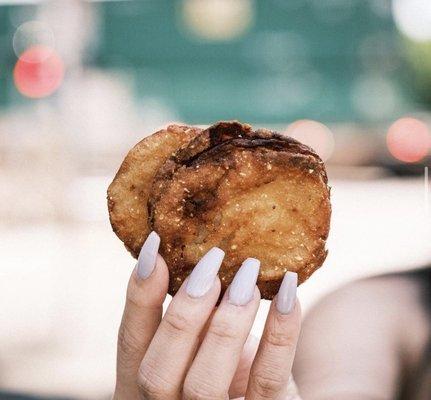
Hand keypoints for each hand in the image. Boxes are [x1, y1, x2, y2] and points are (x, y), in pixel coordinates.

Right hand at [113, 231, 301, 398]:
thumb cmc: (228, 367)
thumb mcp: (201, 346)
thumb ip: (192, 319)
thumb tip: (198, 257)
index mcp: (145, 387)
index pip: (131, 342)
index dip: (138, 294)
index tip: (155, 245)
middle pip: (156, 372)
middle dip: (183, 313)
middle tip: (213, 260)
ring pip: (204, 384)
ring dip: (226, 322)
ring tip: (249, 273)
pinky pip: (268, 380)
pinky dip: (280, 332)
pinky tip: (288, 291)